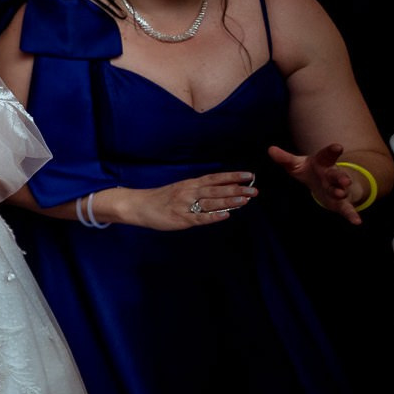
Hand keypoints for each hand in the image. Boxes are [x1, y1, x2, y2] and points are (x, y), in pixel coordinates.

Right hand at [106, 170, 255, 229]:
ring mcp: (186, 205)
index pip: (215, 178)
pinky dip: (213, 216)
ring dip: (229, 201)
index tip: (249, 175)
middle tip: (254, 190)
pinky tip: (226, 216)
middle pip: (216, 189)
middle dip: (236, 189)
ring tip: (245, 200)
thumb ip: (201, 190)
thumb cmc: (162, 198)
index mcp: (191, 184)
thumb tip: (225, 188)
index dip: (232, 176)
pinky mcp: (181, 219)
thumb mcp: (182, 189)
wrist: (139, 206)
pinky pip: (200, 217)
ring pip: (211, 202)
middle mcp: (189, 192)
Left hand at [268, 143, 364, 224]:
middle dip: (341, 177)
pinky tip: (357, 221)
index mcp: (323, 162)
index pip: (327, 155)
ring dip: (342, 192)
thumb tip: (270, 150)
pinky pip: (346, 209)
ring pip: (341, 190)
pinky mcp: (340, 203)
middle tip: (345, 180)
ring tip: (341, 193)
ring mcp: (337, 188)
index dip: (332, 151)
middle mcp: (332, 175)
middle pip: (337, 175)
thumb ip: (285, 158)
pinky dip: (352, 215)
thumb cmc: (309, 169)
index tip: (338, 147)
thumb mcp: (296, 164)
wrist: (322, 181)